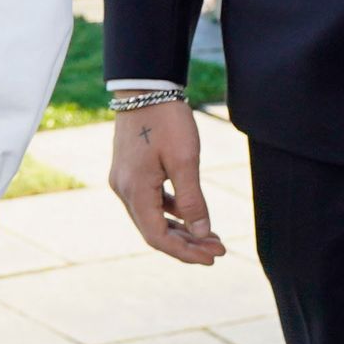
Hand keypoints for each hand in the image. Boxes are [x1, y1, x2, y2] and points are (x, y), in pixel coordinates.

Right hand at [107, 98, 225, 264]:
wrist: (145, 87)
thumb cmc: (166, 120)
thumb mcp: (185, 160)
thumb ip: (192, 200)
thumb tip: (201, 234)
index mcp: (135, 190)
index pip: (157, 237)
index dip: (185, 252)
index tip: (214, 256)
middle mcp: (124, 189)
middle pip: (154, 231)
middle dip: (187, 244)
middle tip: (219, 249)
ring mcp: (124, 180)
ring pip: (151, 218)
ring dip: (180, 230)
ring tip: (210, 236)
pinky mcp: (129, 171)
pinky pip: (149, 202)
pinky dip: (170, 212)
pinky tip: (190, 214)